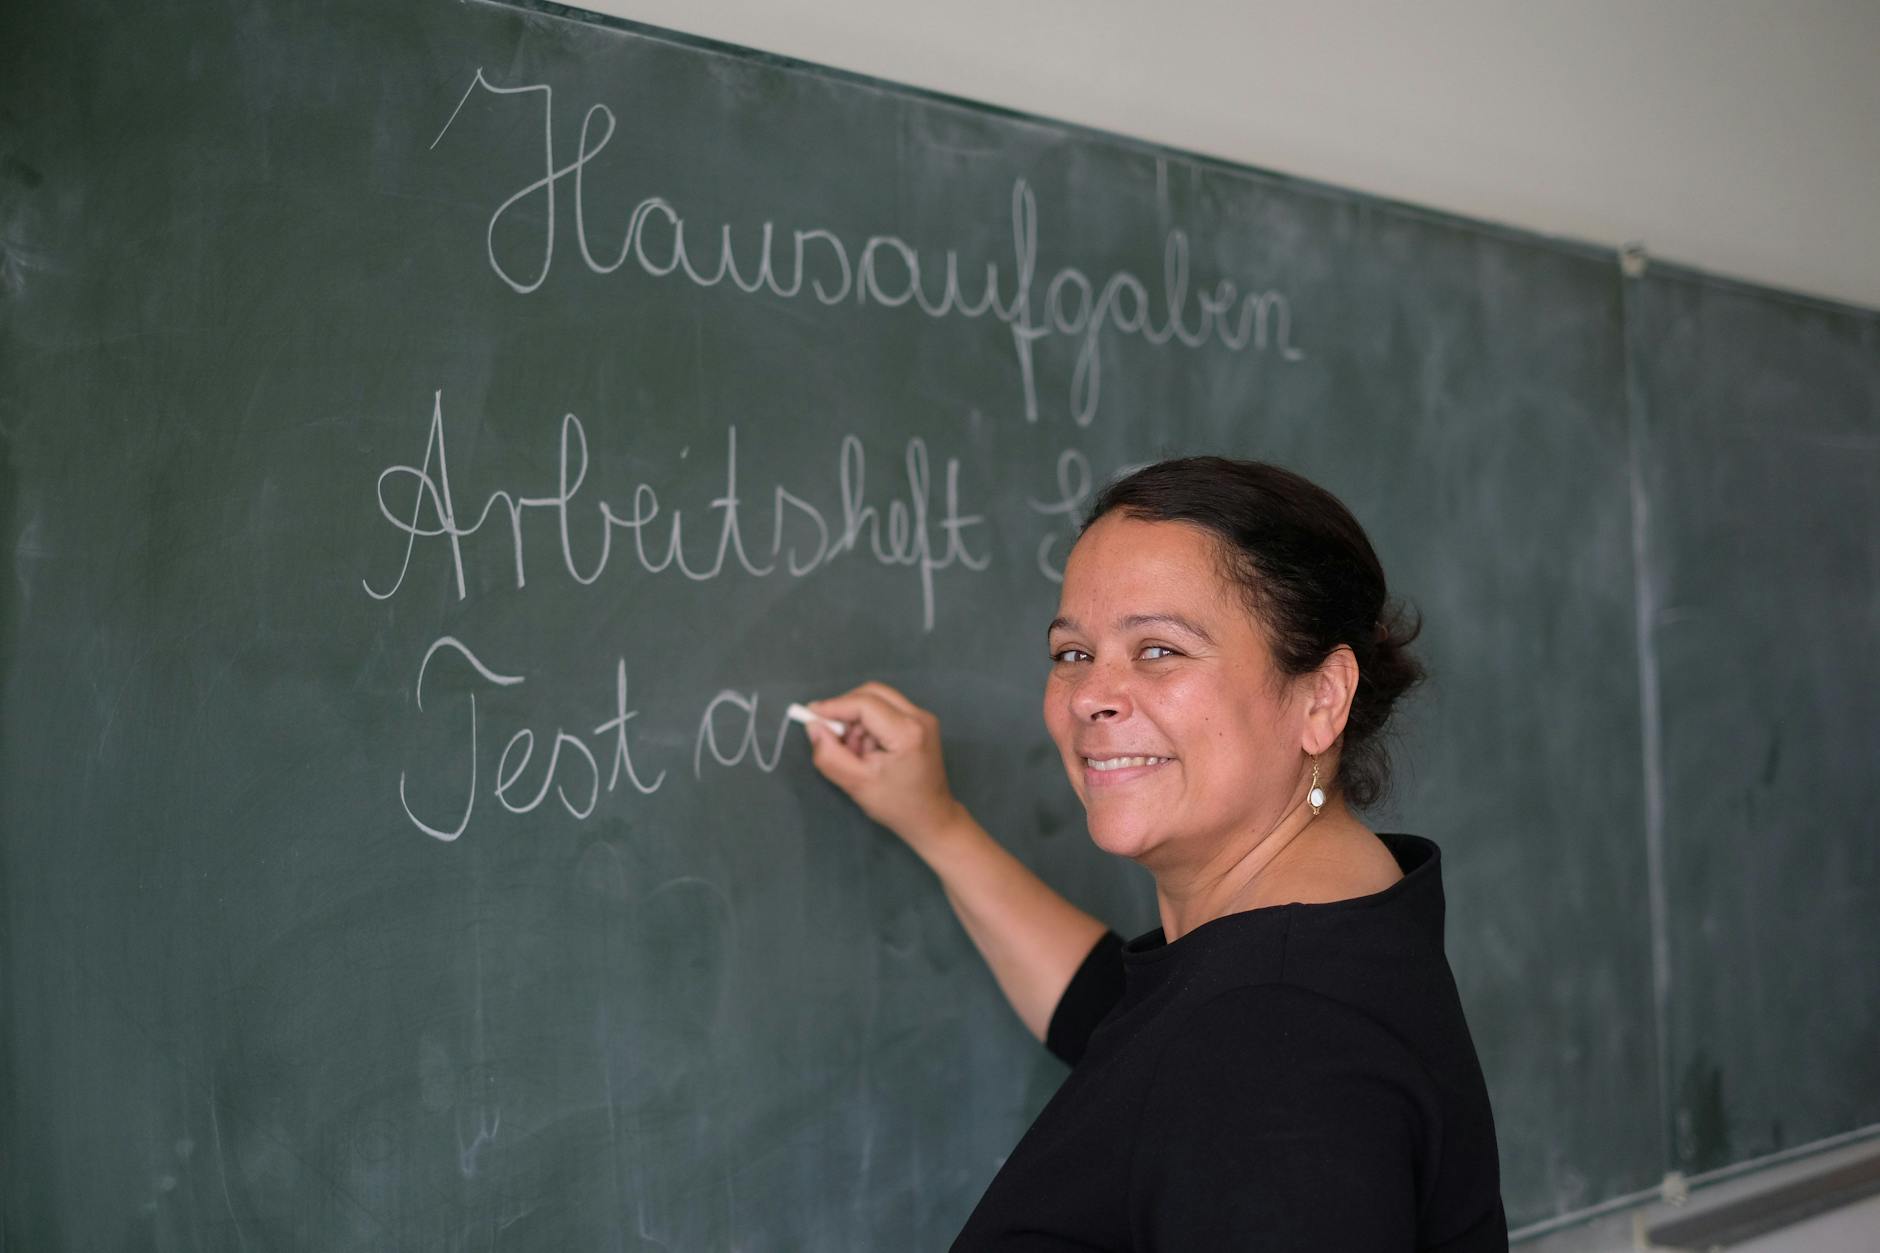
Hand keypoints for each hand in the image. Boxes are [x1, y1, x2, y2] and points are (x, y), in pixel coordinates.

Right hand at [804, 682, 962, 848]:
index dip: (834, 706)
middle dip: (847, 710)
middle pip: (872, 693)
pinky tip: (869, 749)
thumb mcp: (856, 784)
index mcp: (907, 732)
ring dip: (859, 719)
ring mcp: (923, 718)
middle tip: (834, 735)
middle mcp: (919, 717)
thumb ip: (830, 755)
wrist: (931, 817)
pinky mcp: (921, 723)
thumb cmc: (896, 805)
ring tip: (856, 751)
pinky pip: (888, 709)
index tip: (810, 715)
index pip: (864, 703)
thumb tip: (814, 726)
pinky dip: (871, 724)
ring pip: (879, 699)